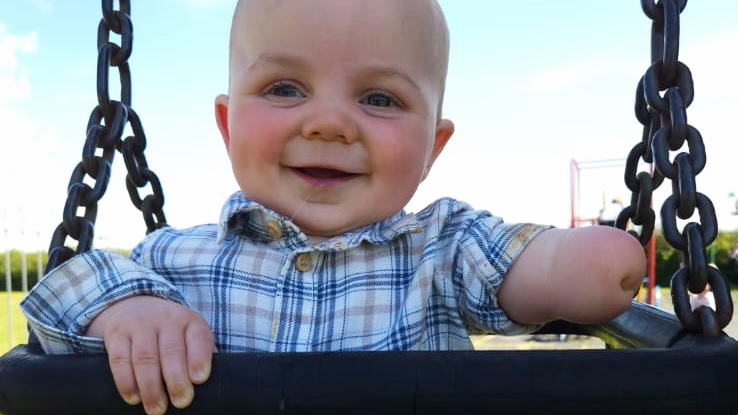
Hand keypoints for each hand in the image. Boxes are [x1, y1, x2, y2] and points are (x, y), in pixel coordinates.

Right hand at [86, 295, 213, 414]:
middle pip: (171, 350)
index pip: (198, 337)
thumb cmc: (171, 331)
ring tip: (157, 408)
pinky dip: (126, 381)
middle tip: (181, 402)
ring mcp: (140, 325)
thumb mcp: (190, 333)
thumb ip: (201, 354)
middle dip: (176, 380)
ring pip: (144, 357)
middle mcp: (166, 319)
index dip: (199, 358)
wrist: (135, 305)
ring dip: (151, 387)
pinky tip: (134, 397)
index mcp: (189, 321)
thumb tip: (214, 384)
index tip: (200, 380)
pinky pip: (120, 359)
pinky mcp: (117, 334)